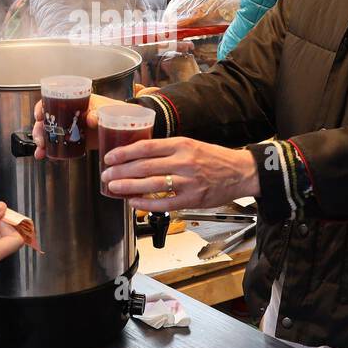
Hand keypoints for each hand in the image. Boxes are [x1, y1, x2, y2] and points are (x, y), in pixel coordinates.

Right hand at [31, 92, 122, 159]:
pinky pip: (58, 145)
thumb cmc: (115, 111)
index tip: (39, 116)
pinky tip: (45, 156)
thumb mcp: (106, 109)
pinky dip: (50, 151)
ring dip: (42, 142)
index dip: (42, 108)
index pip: (51, 100)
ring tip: (41, 151)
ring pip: (49, 133)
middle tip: (40, 140)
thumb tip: (91, 118)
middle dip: (39, 130)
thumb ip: (98, 113)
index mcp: (74, 101)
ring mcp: (70, 128)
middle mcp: (68, 114)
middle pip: (46, 119)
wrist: (123, 126)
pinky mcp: (73, 140)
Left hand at [100, 136, 259, 211]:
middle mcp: (183, 161)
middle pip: (144, 166)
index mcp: (181, 144)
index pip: (145, 147)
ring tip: (113, 188)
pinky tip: (134, 202)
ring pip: (150, 184)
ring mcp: (188, 181)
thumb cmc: (214, 158)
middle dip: (120, 171)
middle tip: (106, 175)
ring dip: (128, 187)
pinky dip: (145, 203)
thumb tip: (139, 155)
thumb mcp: (191, 144)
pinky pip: (163, 202)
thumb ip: (167, 149)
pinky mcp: (192, 198)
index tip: (110, 157)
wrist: (240, 172)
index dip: (124, 153)